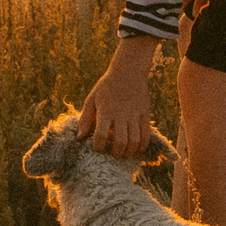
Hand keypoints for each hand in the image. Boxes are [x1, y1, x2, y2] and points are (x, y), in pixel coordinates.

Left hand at [75, 40, 159, 158]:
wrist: (128, 71)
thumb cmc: (106, 87)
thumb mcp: (92, 100)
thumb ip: (85, 119)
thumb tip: (80, 138)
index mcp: (105, 111)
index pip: (101, 135)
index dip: (98, 146)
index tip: (97, 147)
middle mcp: (120, 114)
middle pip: (120, 142)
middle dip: (116, 153)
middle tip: (112, 153)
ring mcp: (134, 114)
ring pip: (134, 141)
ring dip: (129, 152)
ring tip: (124, 153)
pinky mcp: (145, 114)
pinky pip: (146, 135)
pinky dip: (142, 146)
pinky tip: (136, 149)